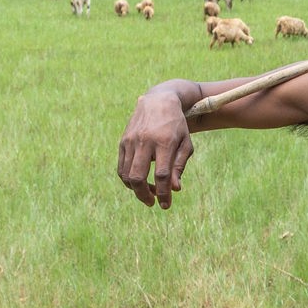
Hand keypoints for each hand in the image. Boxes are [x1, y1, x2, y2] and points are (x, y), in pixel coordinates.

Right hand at [117, 85, 194, 208]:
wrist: (159, 101)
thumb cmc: (176, 126)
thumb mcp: (185, 144)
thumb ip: (179, 166)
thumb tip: (174, 189)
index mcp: (165, 142)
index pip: (162, 175)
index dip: (164, 193)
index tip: (166, 205)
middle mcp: (145, 141)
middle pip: (138, 177)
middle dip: (144, 195)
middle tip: (152, 202)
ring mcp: (131, 141)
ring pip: (127, 174)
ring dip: (135, 189)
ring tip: (147, 192)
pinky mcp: (123, 141)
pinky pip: (121, 167)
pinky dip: (127, 179)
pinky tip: (137, 183)